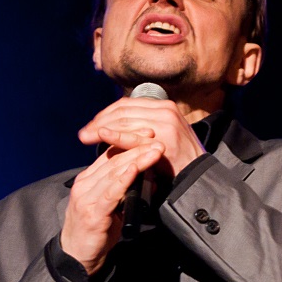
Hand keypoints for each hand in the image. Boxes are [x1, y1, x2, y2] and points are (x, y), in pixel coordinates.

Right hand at [61, 141, 163, 275]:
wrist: (77, 257)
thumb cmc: (95, 232)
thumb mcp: (113, 207)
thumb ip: (127, 191)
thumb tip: (151, 180)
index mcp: (88, 179)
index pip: (110, 154)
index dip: (129, 142)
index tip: (148, 133)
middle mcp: (85, 183)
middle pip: (113, 159)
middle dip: (137, 147)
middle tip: (156, 138)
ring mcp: (86, 196)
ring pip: (113, 172)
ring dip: (137, 159)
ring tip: (154, 151)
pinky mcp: (92, 212)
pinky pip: (110, 192)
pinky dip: (124, 179)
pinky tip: (136, 170)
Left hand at [77, 96, 204, 178]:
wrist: (197, 177)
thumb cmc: (176, 160)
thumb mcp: (160, 136)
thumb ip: (141, 127)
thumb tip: (110, 127)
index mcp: (163, 106)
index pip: (127, 104)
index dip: (106, 113)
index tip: (91, 125)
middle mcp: (165, 110)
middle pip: (123, 111)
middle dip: (100, 121)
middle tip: (84, 133)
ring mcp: (166, 124)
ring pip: (126, 121)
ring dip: (102, 128)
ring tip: (86, 137)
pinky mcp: (165, 140)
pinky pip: (134, 137)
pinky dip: (116, 136)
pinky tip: (102, 137)